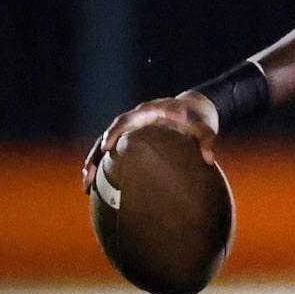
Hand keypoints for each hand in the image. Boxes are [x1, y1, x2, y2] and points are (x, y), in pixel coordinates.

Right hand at [80, 92, 220, 191]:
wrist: (195, 108)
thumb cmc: (199, 118)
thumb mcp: (207, 127)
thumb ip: (208, 140)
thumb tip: (209, 159)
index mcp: (151, 111)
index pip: (127, 119)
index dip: (115, 132)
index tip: (107, 146)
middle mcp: (137, 117)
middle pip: (109, 133)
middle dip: (97, 152)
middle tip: (87, 172)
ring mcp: (133, 127)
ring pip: (106, 142)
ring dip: (94, 162)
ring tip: (86, 185)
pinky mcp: (132, 136)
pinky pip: (113, 149)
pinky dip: (103, 164)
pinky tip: (97, 185)